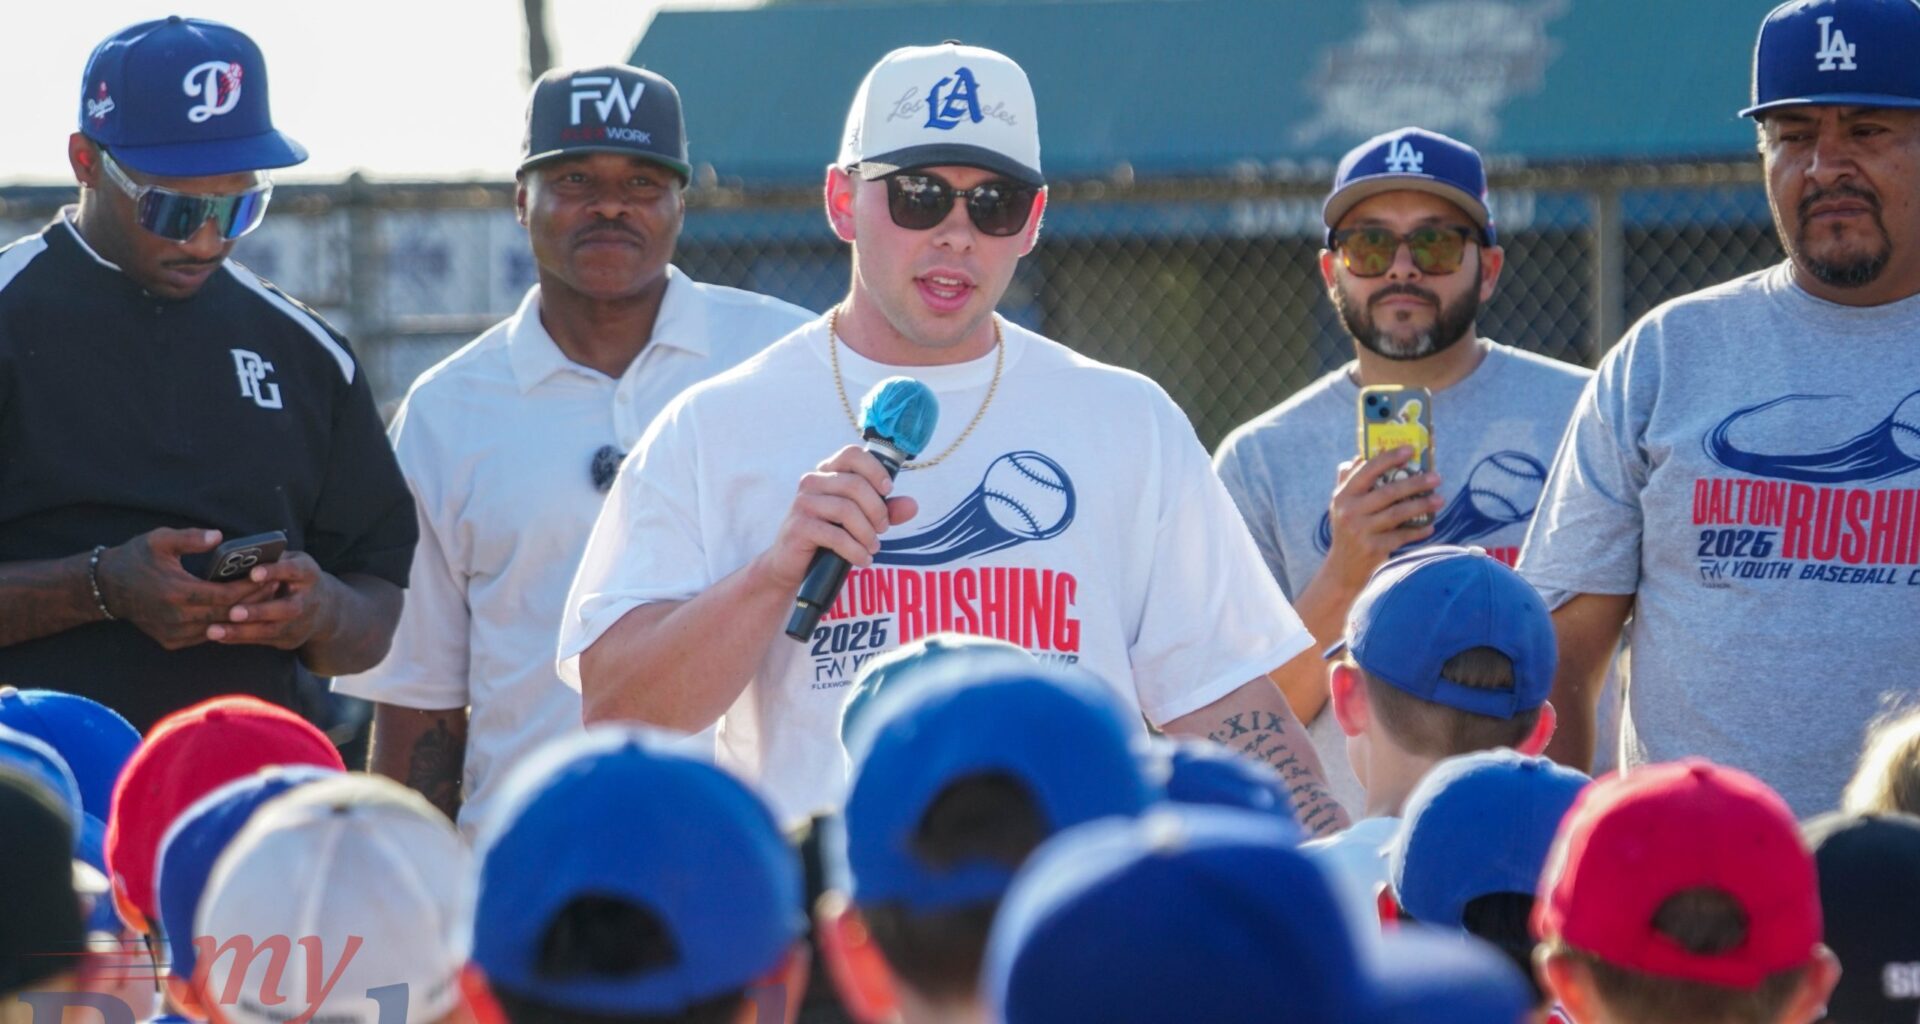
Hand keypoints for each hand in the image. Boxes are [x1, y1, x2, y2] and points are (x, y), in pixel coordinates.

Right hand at [95, 529, 274, 650]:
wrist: (108, 587)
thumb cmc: (137, 558)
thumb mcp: (160, 540)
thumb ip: (190, 538)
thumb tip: (218, 536)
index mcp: (177, 592)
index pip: (225, 595)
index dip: (250, 588)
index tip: (268, 576)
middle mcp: (176, 617)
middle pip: (227, 613)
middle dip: (253, 601)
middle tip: (274, 587)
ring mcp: (174, 633)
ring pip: (219, 628)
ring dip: (242, 616)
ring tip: (263, 599)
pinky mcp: (171, 641)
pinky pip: (206, 636)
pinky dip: (224, 625)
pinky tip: (238, 612)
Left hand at [207, 552, 338, 650]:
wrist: (325, 608)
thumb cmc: (295, 577)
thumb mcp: (290, 561)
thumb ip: (269, 559)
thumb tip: (234, 557)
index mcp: (307, 573)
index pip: (292, 570)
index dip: (274, 571)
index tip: (253, 574)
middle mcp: (307, 600)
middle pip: (286, 608)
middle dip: (259, 611)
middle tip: (233, 612)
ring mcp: (300, 623)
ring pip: (271, 629)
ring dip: (242, 631)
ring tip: (214, 630)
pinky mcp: (290, 639)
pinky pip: (263, 640)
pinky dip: (239, 638)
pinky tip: (218, 636)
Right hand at [754, 445, 918, 591]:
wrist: (792, 566)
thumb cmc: (828, 538)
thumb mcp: (860, 521)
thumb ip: (885, 510)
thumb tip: (912, 505)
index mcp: (827, 473)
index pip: (852, 454)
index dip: (874, 469)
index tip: (888, 491)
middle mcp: (812, 482)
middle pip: (855, 485)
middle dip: (877, 510)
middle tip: (883, 530)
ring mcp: (803, 503)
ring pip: (847, 510)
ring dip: (867, 533)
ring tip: (872, 548)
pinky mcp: (799, 527)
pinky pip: (835, 535)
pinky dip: (855, 550)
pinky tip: (862, 559)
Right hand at [1321, 446, 1442, 588]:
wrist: (1342, 568)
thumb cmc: (1346, 530)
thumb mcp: (1340, 505)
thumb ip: (1347, 480)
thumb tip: (1358, 456)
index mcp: (1343, 496)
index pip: (1367, 470)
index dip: (1389, 458)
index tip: (1410, 449)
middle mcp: (1350, 512)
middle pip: (1388, 492)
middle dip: (1415, 482)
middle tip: (1436, 477)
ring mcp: (1361, 531)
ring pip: (1398, 513)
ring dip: (1422, 505)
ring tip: (1440, 500)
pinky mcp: (1373, 548)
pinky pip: (1401, 536)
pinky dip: (1418, 531)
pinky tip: (1430, 525)